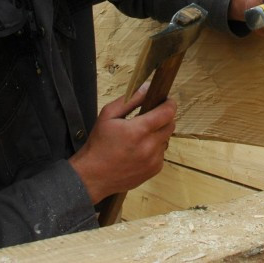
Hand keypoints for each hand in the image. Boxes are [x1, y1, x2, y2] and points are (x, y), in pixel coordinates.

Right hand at [68, 84, 175, 203]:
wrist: (93, 176)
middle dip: (163, 118)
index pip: (168, 112)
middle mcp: (150, 146)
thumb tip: (147, 87)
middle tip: (149, 118)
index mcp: (139, 130)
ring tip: (141, 136)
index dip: (169, 104)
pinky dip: (154, 149)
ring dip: (158, 134)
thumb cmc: (99, 143)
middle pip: (170, 125)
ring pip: (166, 139)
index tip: (165, 100)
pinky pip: (162, 153)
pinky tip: (139, 150)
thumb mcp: (108, 115)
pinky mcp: (154, 170)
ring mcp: (154, 160)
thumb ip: (130, 99)